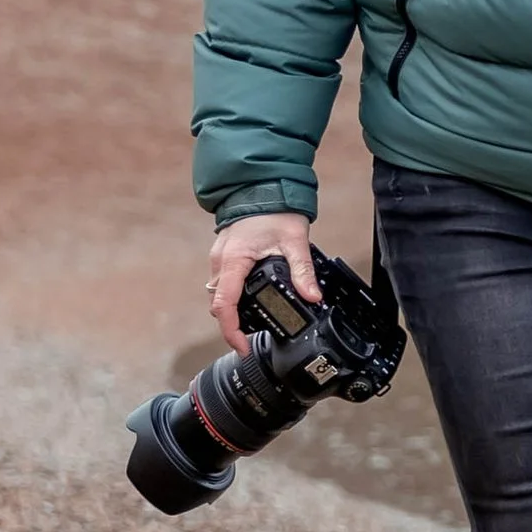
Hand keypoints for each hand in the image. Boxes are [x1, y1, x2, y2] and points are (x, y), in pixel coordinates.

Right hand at [206, 213, 320, 356]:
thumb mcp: (295, 240)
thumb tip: (313, 296)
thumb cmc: (275, 209)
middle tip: (253, 337)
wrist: (262, 185)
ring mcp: (219, 258)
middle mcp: (220, 261)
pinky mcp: (224, 255)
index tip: (242, 346)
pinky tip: (252, 297)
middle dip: (233, 324)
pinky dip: (233, 294)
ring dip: (232, 309)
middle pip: (219, 304)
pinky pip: (223, 282)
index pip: (224, 306)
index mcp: (234, 260)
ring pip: (219, 294)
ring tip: (254, 320)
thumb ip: (303, 271)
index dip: (231, 331)